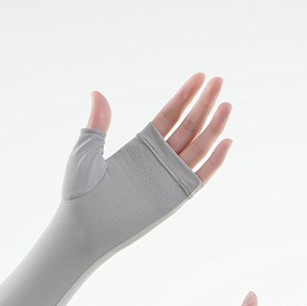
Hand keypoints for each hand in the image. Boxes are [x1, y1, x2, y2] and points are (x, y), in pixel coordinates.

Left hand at [87, 72, 232, 184]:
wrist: (83, 229)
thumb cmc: (79, 194)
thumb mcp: (87, 153)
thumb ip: (98, 124)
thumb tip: (98, 92)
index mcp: (139, 146)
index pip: (169, 115)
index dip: (185, 96)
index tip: (200, 76)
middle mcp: (157, 159)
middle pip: (188, 127)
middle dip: (204, 103)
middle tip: (219, 80)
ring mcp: (167, 177)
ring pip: (198, 147)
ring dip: (214, 126)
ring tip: (226, 104)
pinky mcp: (173, 197)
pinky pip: (199, 177)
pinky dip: (214, 162)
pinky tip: (227, 142)